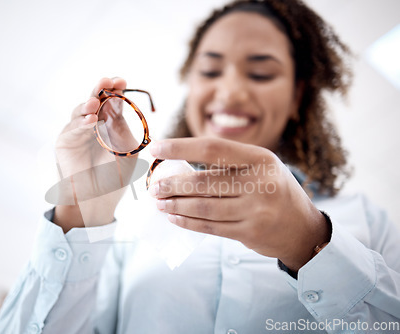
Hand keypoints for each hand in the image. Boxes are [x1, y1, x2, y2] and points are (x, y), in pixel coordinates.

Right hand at [53, 78, 137, 231]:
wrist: (100, 198)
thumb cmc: (116, 175)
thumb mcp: (127, 150)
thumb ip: (122, 128)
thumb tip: (117, 106)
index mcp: (111, 122)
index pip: (113, 101)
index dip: (116, 89)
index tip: (122, 81)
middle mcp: (94, 122)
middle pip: (96, 100)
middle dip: (100, 89)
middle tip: (106, 81)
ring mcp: (78, 130)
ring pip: (81, 111)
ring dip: (88, 104)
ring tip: (96, 102)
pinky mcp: (65, 141)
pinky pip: (73, 128)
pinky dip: (81, 123)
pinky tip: (90, 121)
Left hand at [149, 137, 329, 270]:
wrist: (303, 228)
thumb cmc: (273, 190)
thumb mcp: (260, 167)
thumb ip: (227, 165)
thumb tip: (179, 166)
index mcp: (260, 158)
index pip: (212, 148)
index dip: (180, 147)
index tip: (156, 148)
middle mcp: (260, 182)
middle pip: (203, 181)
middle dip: (172, 184)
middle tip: (154, 187)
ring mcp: (256, 210)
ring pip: (203, 207)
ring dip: (175, 206)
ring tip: (159, 203)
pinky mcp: (249, 233)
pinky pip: (210, 227)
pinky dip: (187, 222)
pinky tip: (174, 218)